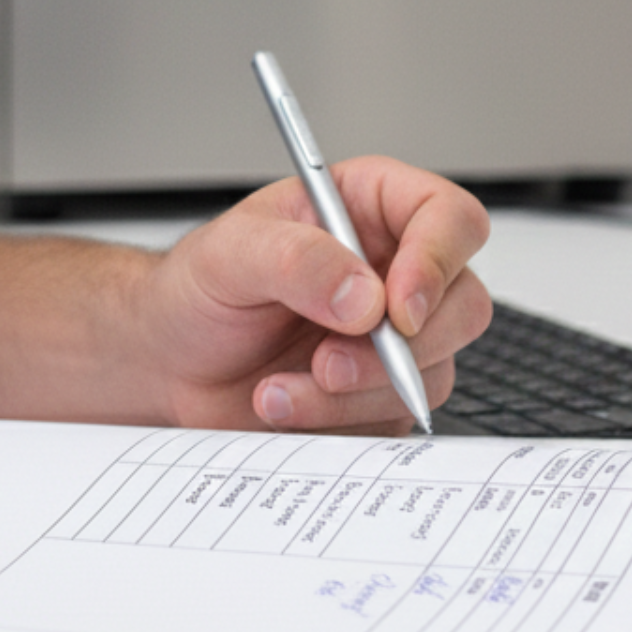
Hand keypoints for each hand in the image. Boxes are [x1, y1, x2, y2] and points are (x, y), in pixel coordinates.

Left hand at [133, 155, 491, 434]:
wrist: (168, 360)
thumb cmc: (196, 290)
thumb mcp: (228, 254)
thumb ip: (295, 260)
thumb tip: (366, 296)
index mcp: (368, 210)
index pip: (450, 220)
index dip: (438, 262)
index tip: (396, 309)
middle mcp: (392, 271)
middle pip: (463, 305)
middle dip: (399, 348)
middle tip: (326, 361)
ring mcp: (393, 338)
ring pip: (431, 372)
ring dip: (353, 392)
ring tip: (276, 387)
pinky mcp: (379, 395)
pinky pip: (393, 418)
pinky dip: (338, 421)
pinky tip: (283, 405)